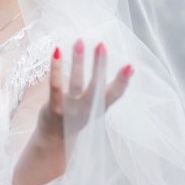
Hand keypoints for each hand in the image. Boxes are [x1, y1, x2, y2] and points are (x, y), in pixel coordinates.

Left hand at [12, 39, 132, 184]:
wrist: (54, 143)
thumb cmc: (75, 118)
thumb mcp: (94, 107)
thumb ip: (103, 91)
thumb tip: (125, 68)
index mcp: (99, 109)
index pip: (114, 94)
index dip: (122, 81)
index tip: (130, 66)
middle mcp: (87, 110)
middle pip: (96, 86)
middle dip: (100, 65)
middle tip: (102, 45)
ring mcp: (71, 109)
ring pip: (76, 82)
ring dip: (78, 61)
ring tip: (79, 41)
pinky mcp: (54, 108)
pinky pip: (56, 87)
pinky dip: (56, 69)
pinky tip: (55, 52)